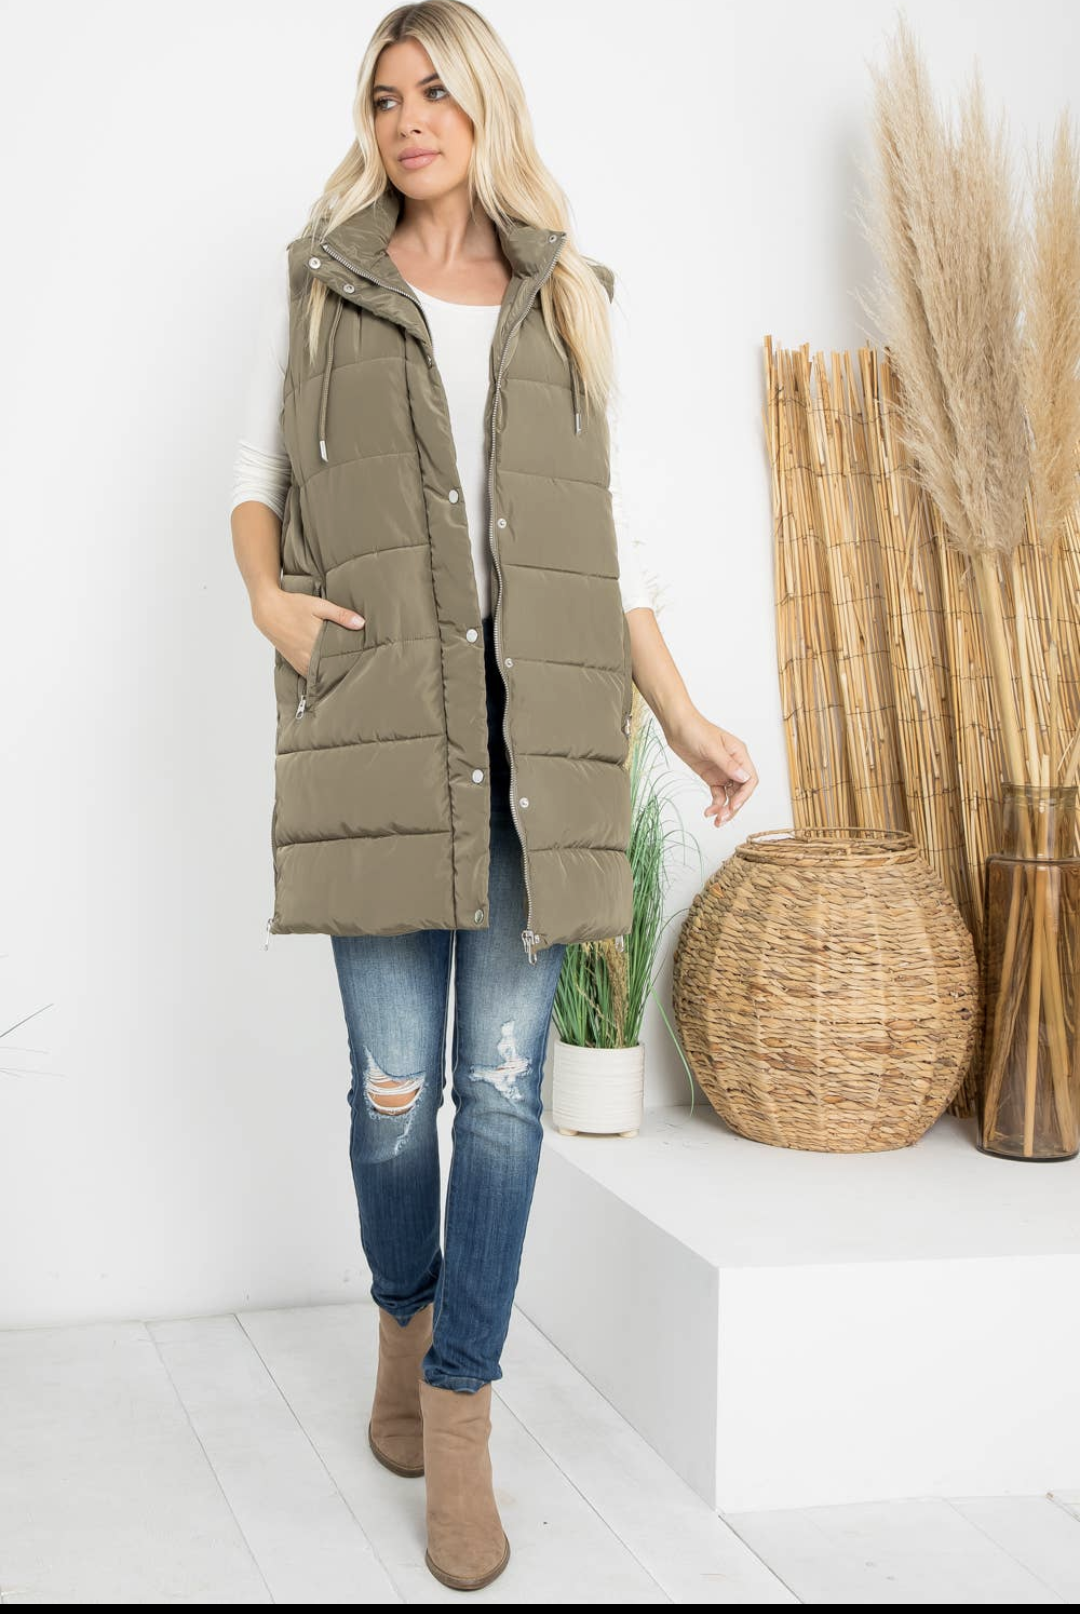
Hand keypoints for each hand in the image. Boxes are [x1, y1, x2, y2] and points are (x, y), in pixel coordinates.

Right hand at [252, 588, 363, 675]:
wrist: (268, 610)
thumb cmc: (293, 605)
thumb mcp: (319, 606)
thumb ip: (341, 615)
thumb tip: (361, 623)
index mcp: (316, 642)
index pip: (340, 658)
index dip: (352, 660)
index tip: (363, 660)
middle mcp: (308, 656)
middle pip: (332, 668)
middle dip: (344, 667)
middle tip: (358, 664)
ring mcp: (301, 663)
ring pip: (322, 674)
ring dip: (331, 671)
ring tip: (345, 667)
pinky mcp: (296, 665)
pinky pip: (312, 674)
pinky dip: (320, 672)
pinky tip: (329, 667)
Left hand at [665, 711, 757, 827]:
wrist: (676, 726)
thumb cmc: (695, 730)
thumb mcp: (712, 748)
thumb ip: (728, 765)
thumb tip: (744, 778)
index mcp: (739, 754)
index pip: (750, 779)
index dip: (745, 795)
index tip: (734, 805)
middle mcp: (734, 764)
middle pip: (741, 791)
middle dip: (734, 806)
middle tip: (724, 818)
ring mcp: (722, 771)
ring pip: (730, 795)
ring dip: (725, 808)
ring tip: (717, 821)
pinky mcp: (711, 776)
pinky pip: (717, 794)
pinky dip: (715, 804)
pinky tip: (709, 812)